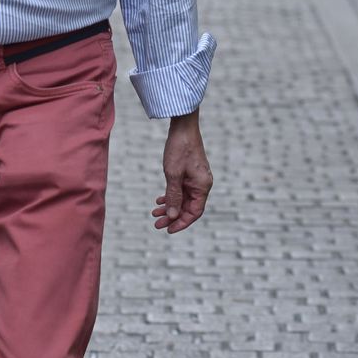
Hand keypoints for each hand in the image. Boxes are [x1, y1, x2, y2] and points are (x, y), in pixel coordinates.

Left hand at [152, 110, 210, 232]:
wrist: (182, 127)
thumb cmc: (179, 149)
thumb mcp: (173, 174)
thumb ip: (173, 196)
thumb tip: (173, 216)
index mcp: (202, 186)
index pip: (194, 212)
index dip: (181, 223)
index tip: (168, 230)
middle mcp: (202, 184)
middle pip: (188, 207)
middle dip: (172, 216)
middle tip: (157, 223)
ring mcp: (196, 178)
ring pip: (183, 199)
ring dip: (170, 207)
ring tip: (155, 213)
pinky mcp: (190, 173)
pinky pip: (181, 189)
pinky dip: (171, 196)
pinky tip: (160, 200)